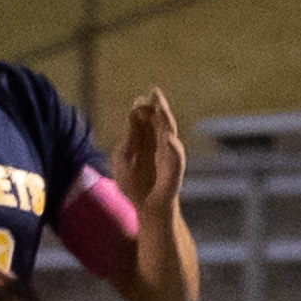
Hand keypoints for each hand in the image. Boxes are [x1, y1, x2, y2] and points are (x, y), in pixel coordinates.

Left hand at [117, 87, 185, 212]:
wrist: (145, 208)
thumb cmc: (134, 183)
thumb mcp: (123, 157)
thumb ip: (129, 137)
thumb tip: (133, 114)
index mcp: (147, 141)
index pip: (147, 120)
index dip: (143, 109)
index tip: (138, 98)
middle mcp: (160, 145)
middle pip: (160, 122)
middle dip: (158, 107)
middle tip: (154, 92)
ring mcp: (169, 157)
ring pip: (170, 134)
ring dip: (167, 121)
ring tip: (161, 108)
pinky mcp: (175, 171)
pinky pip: (176, 158)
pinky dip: (173, 147)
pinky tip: (168, 138)